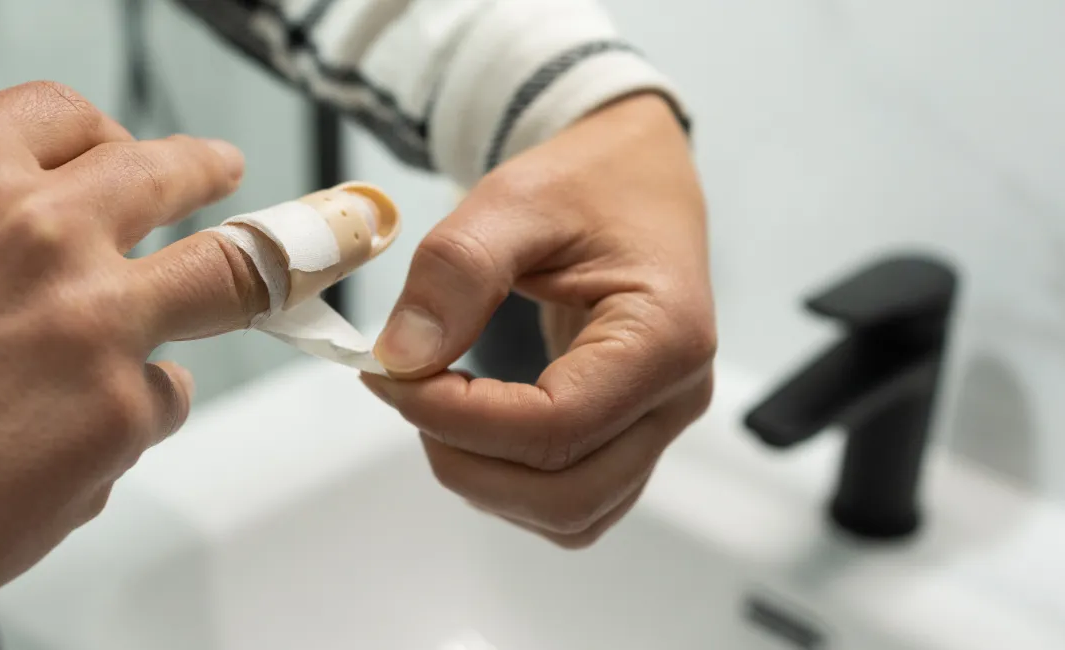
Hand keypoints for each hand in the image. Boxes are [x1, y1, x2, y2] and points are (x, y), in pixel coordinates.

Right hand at [0, 4, 266, 643]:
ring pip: (217, 275)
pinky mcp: (122, 413)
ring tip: (263, 267)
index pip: (68, 116)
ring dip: (242, 265)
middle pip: (166, 175)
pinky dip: (141, 403)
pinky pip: (165, 395)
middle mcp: (49, 232)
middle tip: (219, 171)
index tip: (106, 148)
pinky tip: (100, 420)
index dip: (92, 133)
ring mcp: (101, 324)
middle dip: (201, 169)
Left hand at [361, 94, 715, 547]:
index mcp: (665, 336)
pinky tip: (470, 423)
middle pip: (567, 495)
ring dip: (485, 481)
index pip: (554, 425)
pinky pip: (573, 500)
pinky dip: (510, 483)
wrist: (635, 174)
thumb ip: (458, 271)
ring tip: (434, 405)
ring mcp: (658, 423)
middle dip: (466, 462)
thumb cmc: (590, 180)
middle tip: (404, 392)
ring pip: (571, 514)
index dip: (456, 416)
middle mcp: (675, 396)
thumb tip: (402, 356)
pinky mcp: (631, 434)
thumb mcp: (516, 198)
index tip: (388, 373)